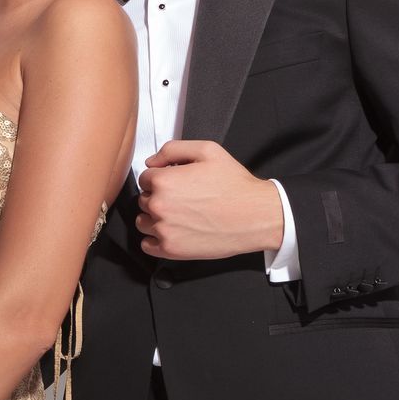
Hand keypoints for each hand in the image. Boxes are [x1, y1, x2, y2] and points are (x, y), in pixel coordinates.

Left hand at [136, 140, 283, 260]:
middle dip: (159, 197)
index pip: (145, 178)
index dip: (161, 178)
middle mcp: (159, 206)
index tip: (176, 183)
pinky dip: (155, 240)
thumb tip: (151, 162)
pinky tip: (173, 232)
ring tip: (179, 215)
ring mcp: (164, 230)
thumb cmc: (235, 185)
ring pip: (143, 221)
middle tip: (182, 199)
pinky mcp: (171, 250)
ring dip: (154, 218)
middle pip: (143, 199)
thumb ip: (173, 149)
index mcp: (164, 181)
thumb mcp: (208, 151)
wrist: (256, 215)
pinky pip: (147, 245)